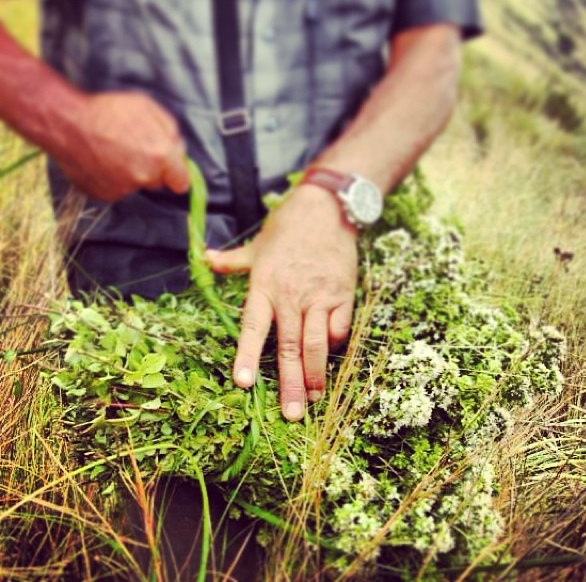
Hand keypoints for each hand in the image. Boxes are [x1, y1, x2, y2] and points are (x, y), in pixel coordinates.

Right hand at [52, 92, 188, 200]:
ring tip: (112, 150)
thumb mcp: (146, 107)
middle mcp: (144, 176)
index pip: (182, 182)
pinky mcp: (105, 194)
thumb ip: (169, 129)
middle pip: (157, 182)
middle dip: (152, 169)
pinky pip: (116, 189)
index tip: (171, 169)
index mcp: (160, 156)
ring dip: (130, 173)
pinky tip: (100, 160)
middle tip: (133, 148)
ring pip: (135, 185)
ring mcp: (123, 188)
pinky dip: (111, 178)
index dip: (177, 174)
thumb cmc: (107, 111)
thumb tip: (179, 148)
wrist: (66, 123)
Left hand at [206, 185, 357, 420]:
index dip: (247, 356)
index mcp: (264, 285)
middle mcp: (291, 295)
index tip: (243, 384)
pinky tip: (331, 360)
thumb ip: (231, 260)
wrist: (326, 209)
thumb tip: (202, 259)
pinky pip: (340, 328)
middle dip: (290, 383)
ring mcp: (319, 296)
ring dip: (316, 374)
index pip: (253, 327)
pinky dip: (336, 346)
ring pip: (317, 343)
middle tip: (292, 415)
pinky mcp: (343, 294)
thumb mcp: (256, 245)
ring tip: (314, 398)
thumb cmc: (287, 228)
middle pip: (288, 346)